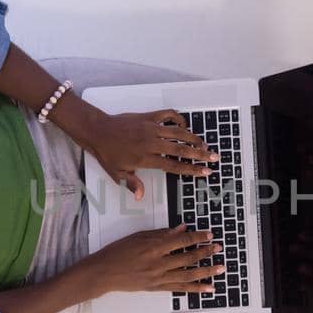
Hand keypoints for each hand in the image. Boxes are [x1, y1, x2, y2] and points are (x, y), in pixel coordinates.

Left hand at [69, 106, 217, 199]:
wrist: (98, 130)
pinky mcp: (148, 117)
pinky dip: (179, 119)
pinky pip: (168, 115)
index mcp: (146, 158)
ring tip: (205, 144)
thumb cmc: (107, 153)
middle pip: (181, 149)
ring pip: (178, 132)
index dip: (191, 169)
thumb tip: (140, 197)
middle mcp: (152, 143)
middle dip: (200, 154)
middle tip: (214, 157)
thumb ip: (131, 184)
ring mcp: (151, 128)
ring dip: (194, 138)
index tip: (205, 171)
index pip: (174, 166)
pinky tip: (185, 125)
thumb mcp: (116, 174)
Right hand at [79, 224, 224, 296]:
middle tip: (219, 248)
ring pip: (188, 274)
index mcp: (153, 247)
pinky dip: (195, 288)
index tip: (209, 234)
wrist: (104, 273)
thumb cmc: (118, 252)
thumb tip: (181, 228)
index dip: (197, 237)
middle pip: (188, 257)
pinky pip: (180, 288)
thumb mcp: (139, 236)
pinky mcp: (157, 288)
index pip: (181, 240)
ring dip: (206, 271)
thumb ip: (162, 233)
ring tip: (220, 268)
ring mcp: (158, 277)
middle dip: (206, 252)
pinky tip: (207, 288)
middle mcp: (158, 263)